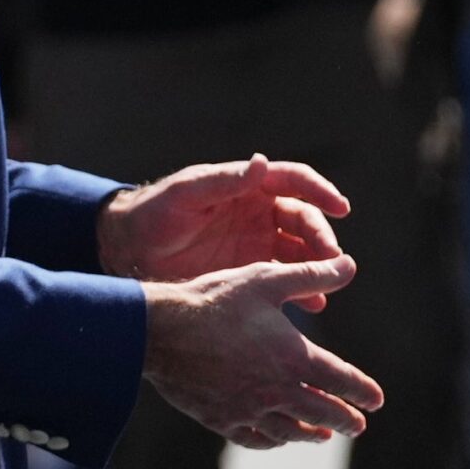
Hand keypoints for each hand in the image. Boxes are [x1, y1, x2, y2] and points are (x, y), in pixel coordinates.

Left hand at [101, 155, 349, 305]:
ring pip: (301, 253)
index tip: (341, 207)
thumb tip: (261, 163)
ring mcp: (258, 244)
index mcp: (250, 186)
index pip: (295, 181)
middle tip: (331, 261)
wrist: (129, 250)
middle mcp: (261, 213)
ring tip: (327, 286)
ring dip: (318, 267)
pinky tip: (313, 305)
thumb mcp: (186, 194)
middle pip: (305, 221)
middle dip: (322, 239)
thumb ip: (224, 181)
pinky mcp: (250, 273)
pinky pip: (284, 281)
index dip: (321, 191)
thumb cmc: (155, 213)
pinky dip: (301, 291)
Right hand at [142, 256, 382, 447]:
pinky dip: (272, 440)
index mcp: (294, 357)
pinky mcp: (221, 419)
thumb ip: (312, 275)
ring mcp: (247, 409)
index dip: (361, 391)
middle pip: (320, 412)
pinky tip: (277, 437)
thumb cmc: (215, 299)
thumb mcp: (267, 279)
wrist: (160, 331)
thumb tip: (349, 264)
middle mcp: (276, 390)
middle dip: (343, 419)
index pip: (340, 380)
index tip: (376, 401)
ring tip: (322, 436)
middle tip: (358, 426)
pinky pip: (254, 437)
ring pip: (289, 430)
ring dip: (310, 434)